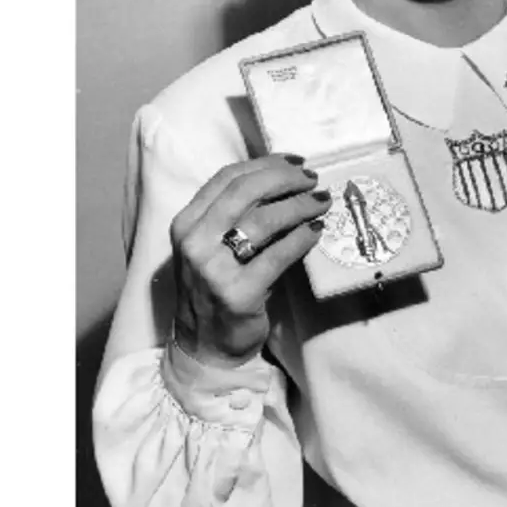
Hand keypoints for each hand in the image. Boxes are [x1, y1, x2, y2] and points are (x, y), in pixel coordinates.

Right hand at [169, 154, 331, 367]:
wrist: (206, 345)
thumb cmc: (215, 288)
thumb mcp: (212, 246)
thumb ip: (235, 215)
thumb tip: (286, 179)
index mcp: (186, 223)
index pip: (227, 178)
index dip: (265, 164)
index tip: (295, 162)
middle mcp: (194, 242)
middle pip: (245, 191)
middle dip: (285, 179)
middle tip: (312, 180)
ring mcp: (213, 269)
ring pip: (264, 220)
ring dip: (300, 206)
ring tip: (321, 202)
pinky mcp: (238, 293)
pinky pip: (279, 255)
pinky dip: (302, 238)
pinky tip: (316, 231)